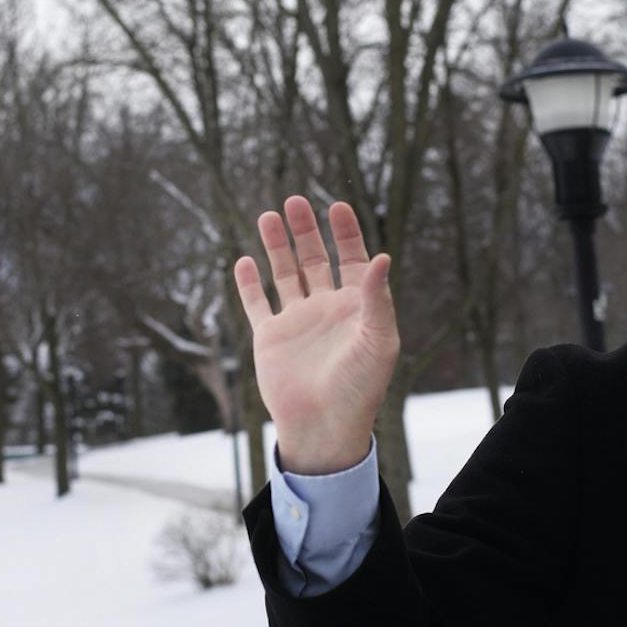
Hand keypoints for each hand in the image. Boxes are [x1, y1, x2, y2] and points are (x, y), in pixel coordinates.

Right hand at [233, 195, 397, 474]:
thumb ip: (376, 297)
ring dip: (277, 246)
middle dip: (305, 230)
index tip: (337, 205)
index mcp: (356, 307)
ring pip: (284, 274)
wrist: (324, 426)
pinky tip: (244, 261)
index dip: (345, 232)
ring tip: (268, 215)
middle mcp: (325, 309)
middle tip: (295, 200)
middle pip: (314, 259)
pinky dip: (249, 283)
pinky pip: (257, 304)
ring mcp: (297, 322)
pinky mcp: (270, 338)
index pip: (351, 259)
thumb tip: (382, 255)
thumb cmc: (360, 387)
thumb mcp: (378, 340)